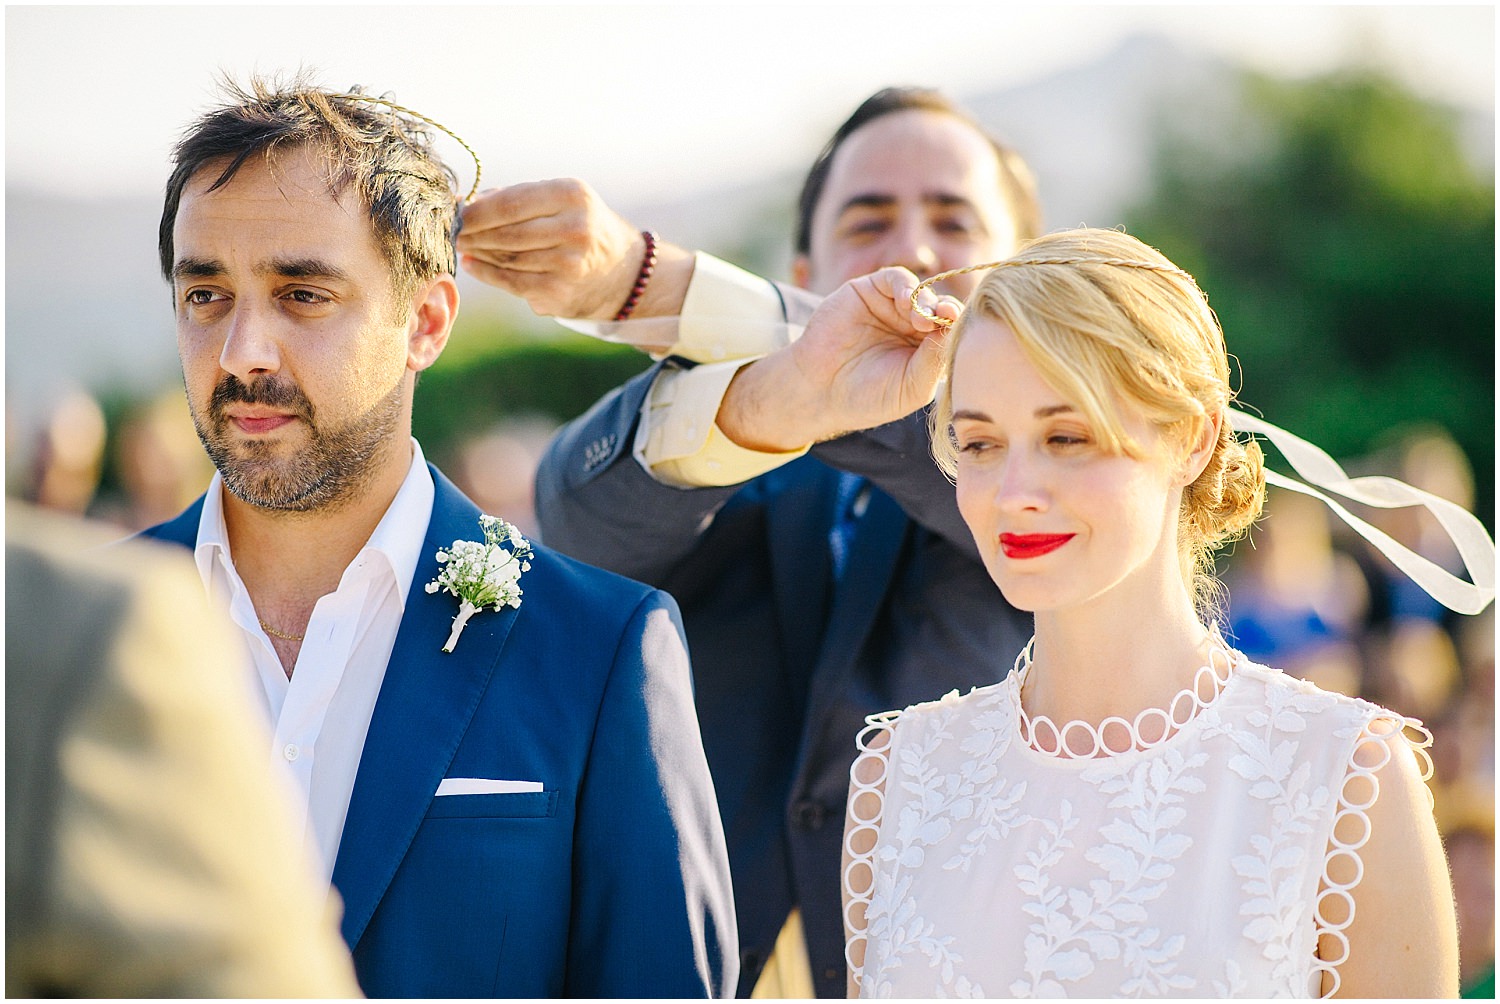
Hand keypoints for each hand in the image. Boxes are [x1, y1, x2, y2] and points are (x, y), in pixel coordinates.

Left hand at [457, 179, 684, 319]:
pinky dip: (487, 273)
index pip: (511, 202)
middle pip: (507, 232)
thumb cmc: (579, 226)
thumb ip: (516, 198)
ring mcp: (569, 264)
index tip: (455, 210)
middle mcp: (576, 229)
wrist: (622, 270)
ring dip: (478, 252)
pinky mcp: (560, 293)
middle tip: (452, 231)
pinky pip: (512, 282)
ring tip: (463, 246)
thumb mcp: (560, 200)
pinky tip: (472, 265)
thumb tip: (464, 203)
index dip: (477, 210)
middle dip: (473, 233)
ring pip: (507, 258)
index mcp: (572, 196)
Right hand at [717, 267, 961, 451]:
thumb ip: (935, 361)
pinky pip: (896, 278)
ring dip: (926, 302)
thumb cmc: (867, 398)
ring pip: (922, 292)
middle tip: (944, 318)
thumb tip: (956, 330)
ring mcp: (890, 307)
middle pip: (941, 307)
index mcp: (926, 349)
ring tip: (921, 320)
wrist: (819, 391)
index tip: (960, 329)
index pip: (952, 330)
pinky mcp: (869, 290)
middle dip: (946, 312)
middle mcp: (911, 326)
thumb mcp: (911, 387)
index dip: (960, 327)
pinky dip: (906, 286)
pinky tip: (907, 302)